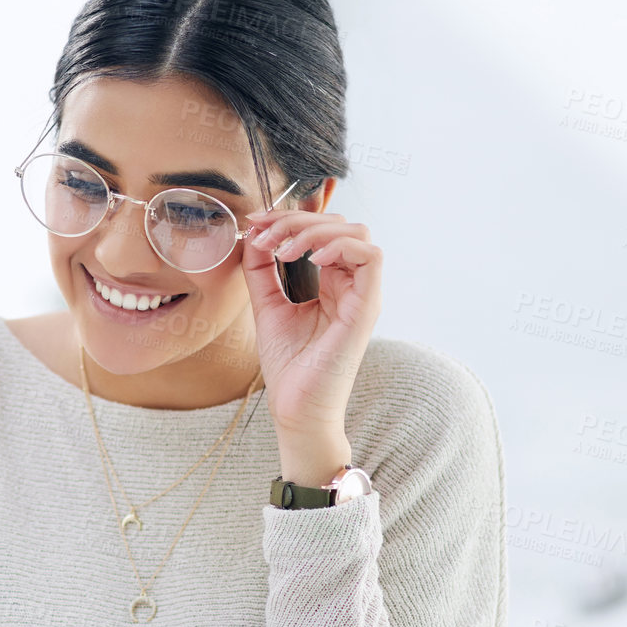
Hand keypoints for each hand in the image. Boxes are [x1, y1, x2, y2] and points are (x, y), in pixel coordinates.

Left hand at [241, 206, 381, 481]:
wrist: (296, 407)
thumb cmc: (288, 366)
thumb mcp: (267, 306)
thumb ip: (261, 270)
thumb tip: (255, 234)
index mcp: (332, 282)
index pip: (322, 230)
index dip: (289, 219)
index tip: (256, 224)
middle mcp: (351, 284)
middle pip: (340, 223)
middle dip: (297, 220)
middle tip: (265, 236)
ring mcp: (363, 294)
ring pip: (357, 232)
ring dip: (315, 231)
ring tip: (282, 251)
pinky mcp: (368, 307)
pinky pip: (371, 256)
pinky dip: (340, 247)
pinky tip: (310, 259)